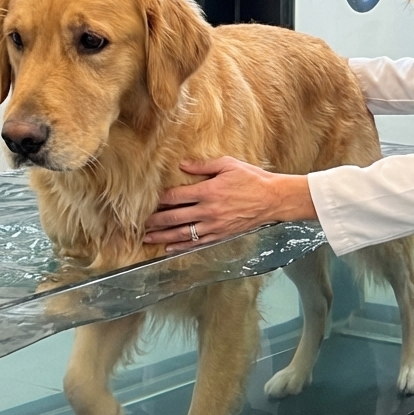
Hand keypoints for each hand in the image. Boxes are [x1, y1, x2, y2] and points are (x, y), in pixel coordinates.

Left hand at [143, 157, 315, 252]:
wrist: (272, 199)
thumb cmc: (252, 179)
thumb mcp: (229, 165)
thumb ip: (204, 165)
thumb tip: (183, 165)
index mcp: (208, 191)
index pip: (176, 196)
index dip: (160, 200)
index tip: (148, 202)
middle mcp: (208, 210)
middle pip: (174, 217)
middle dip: (155, 221)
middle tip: (140, 224)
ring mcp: (214, 225)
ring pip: (182, 233)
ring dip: (163, 237)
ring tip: (147, 238)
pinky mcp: (221, 235)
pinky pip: (197, 243)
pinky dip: (182, 247)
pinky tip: (169, 249)